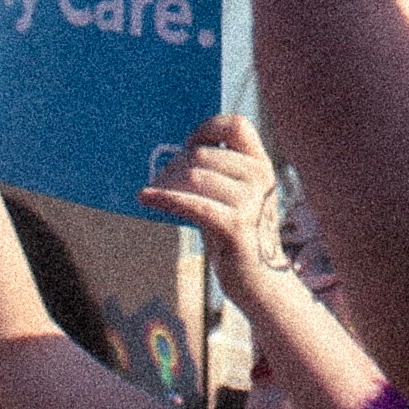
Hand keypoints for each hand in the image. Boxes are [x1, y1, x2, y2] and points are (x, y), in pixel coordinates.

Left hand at [142, 116, 297, 308]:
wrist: (262, 283)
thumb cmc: (239, 237)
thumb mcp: (236, 197)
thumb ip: (217, 173)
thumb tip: (175, 155)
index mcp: (262, 165)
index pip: (236, 125)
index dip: (206, 130)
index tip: (187, 146)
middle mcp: (260, 178)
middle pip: (201, 154)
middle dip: (173, 167)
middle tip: (159, 183)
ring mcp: (250, 202)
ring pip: (193, 177)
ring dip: (165, 185)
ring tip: (154, 196)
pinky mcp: (236, 226)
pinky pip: (192, 204)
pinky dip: (164, 199)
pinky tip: (146, 198)